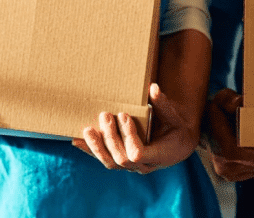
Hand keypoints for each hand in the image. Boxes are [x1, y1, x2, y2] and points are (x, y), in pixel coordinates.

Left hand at [72, 83, 197, 172]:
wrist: (177, 146)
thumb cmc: (176, 129)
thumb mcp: (174, 117)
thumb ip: (163, 104)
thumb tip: (153, 87)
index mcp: (159, 155)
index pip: (138, 153)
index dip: (129, 136)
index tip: (124, 115)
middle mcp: (144, 166)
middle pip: (121, 158)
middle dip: (111, 136)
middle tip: (105, 115)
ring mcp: (131, 167)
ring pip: (110, 162)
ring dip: (97, 146)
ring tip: (87, 129)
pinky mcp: (121, 163)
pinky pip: (104, 159)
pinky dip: (90, 150)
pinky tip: (76, 141)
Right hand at [201, 88, 253, 181]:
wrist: (208, 131)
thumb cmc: (217, 113)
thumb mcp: (219, 100)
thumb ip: (228, 100)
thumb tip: (240, 102)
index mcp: (214, 141)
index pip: (233, 151)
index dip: (253, 153)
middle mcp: (221, 161)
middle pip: (253, 163)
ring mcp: (229, 172)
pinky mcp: (238, 176)